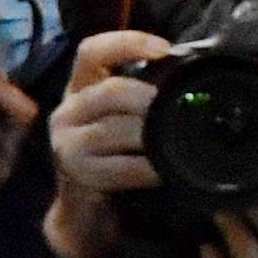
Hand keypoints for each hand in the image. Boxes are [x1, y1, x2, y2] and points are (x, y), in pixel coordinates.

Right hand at [39, 28, 177, 257]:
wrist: (84, 214)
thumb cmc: (113, 160)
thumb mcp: (123, 122)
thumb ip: (142, 98)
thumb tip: (191, 76)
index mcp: (79, 89)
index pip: (91, 51)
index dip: (127, 42)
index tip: (165, 49)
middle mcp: (66, 111)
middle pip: (112, 90)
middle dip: (152, 100)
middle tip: (181, 112)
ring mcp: (66, 142)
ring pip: (117, 128)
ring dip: (154, 137)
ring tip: (176, 144)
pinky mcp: (75, 172)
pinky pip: (121, 166)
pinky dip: (149, 168)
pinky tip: (164, 173)